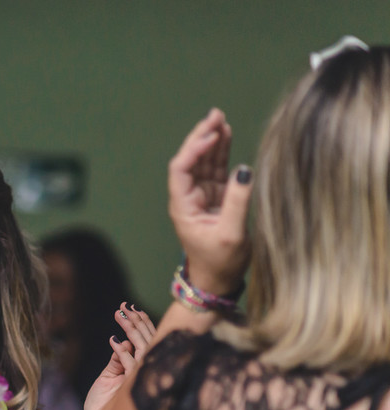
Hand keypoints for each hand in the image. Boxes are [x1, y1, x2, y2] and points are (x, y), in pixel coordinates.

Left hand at [83, 304, 155, 409]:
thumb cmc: (101, 409)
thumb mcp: (108, 379)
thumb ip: (117, 361)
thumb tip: (123, 341)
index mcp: (140, 371)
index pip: (146, 343)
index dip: (139, 325)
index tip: (128, 309)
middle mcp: (145, 375)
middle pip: (148, 343)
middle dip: (137, 323)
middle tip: (124, 307)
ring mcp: (141, 383)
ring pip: (144, 351)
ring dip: (132, 332)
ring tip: (121, 316)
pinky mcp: (132, 392)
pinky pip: (132, 368)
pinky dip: (123, 354)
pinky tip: (114, 342)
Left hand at [168, 109, 253, 295]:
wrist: (218, 280)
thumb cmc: (220, 262)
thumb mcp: (230, 233)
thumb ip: (237, 201)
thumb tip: (243, 169)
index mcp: (183, 206)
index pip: (181, 170)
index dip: (194, 150)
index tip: (211, 136)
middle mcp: (189, 198)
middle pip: (191, 160)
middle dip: (201, 137)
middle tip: (215, 114)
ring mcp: (203, 196)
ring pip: (204, 162)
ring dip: (211, 140)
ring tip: (220, 119)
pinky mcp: (216, 198)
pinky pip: (216, 170)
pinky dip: (221, 152)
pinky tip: (226, 135)